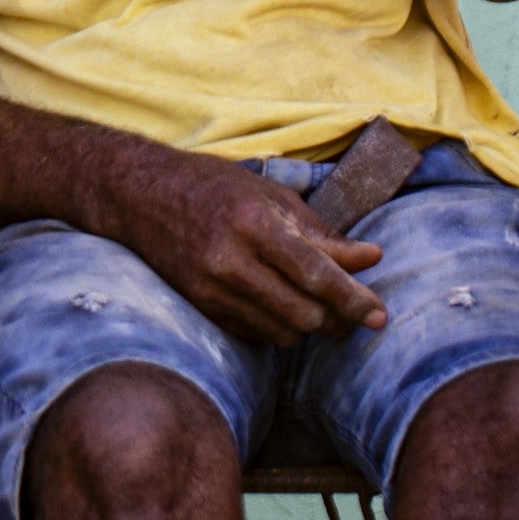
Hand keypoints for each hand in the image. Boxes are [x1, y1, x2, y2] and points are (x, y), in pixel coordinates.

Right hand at [89, 145, 386, 346]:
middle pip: (303, 312)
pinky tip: (281, 305)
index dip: (353, 298)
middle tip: (356, 311)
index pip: (314, 273)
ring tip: (320, 306)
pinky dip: (278, 327)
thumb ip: (320, 233)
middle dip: (336, 318)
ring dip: (309, 325)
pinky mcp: (200, 305)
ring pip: (281, 331)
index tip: (380, 313)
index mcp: (252, 222)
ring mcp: (210, 287)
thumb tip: (371, 258)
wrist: (138, 195)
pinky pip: (255, 334)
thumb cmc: (212, 185)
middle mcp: (229, 258)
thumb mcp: (270, 195)